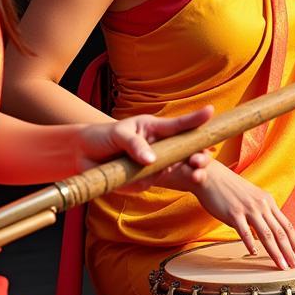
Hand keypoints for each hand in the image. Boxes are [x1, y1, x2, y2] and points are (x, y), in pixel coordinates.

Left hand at [75, 107, 214, 192]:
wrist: (83, 155)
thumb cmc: (103, 136)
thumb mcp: (119, 134)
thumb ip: (135, 145)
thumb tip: (151, 160)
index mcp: (155, 129)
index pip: (178, 125)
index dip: (195, 119)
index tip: (211, 112)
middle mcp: (159, 147)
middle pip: (185, 150)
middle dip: (198, 154)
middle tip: (203, 158)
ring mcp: (154, 165)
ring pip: (177, 169)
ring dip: (190, 171)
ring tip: (198, 174)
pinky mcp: (144, 182)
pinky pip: (156, 183)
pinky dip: (168, 182)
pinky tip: (184, 180)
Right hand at [191, 163, 294, 269]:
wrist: (212, 176)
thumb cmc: (230, 189)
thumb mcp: (252, 198)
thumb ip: (262, 213)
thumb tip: (268, 232)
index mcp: (268, 202)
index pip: (287, 225)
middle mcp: (261, 205)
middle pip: (280, 232)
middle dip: (290, 251)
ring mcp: (248, 209)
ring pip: (266, 234)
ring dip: (276, 252)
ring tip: (282, 265)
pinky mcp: (233, 213)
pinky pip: (244, 231)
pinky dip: (250, 244)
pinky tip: (254, 254)